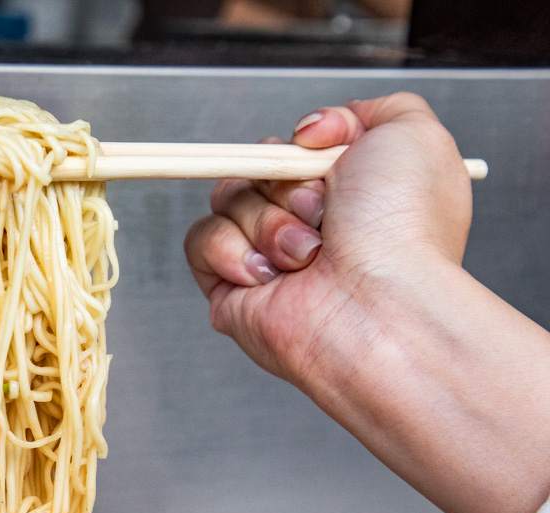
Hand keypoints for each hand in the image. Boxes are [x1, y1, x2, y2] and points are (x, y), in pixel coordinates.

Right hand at [185, 91, 471, 387]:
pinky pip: (201, 240)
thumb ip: (378, 108)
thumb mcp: (414, 135)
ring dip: (266, 219)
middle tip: (322, 212)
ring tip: (306, 254)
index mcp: (349, 192)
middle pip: (257, 166)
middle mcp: (308, 224)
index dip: (305, 141)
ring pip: (227, 198)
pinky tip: (270, 274)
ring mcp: (266, 256)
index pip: (297, 146)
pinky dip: (232, 249)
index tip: (325, 147)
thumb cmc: (402, 229)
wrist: (377, 302)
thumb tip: (319, 125)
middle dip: (284, 181)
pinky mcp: (231, 287)